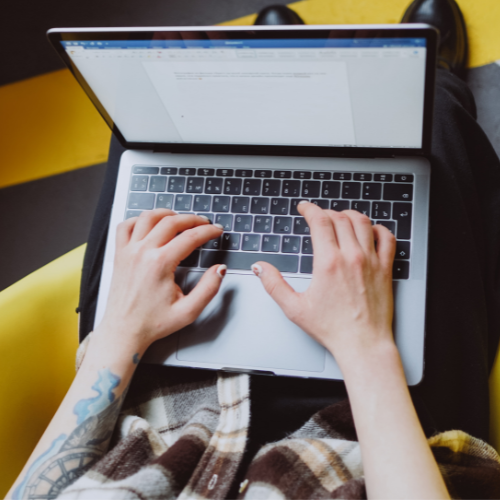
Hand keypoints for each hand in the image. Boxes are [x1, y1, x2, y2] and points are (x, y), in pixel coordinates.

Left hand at [97, 209, 225, 349]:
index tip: (217, 230)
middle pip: (171, 221)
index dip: (208, 231)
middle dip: (192, 219)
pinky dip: (139, 220)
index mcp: (160, 264)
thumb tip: (220, 269)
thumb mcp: (188, 311)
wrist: (124, 331)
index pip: (191, 237)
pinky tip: (150, 224)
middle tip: (204, 223)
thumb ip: (209, 289)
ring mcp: (128, 251)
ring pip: (148, 217)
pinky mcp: (120, 255)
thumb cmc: (152, 323)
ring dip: (166, 213)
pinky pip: (126, 226)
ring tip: (180, 218)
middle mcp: (143, 253)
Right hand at [252, 202, 395, 364]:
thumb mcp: (294, 308)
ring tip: (340, 217)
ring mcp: (371, 261)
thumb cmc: (332, 329)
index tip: (304, 208)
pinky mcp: (385, 269)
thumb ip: (273, 284)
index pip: (320, 221)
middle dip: (325, 212)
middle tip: (318, 216)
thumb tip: (259, 267)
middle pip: (339, 218)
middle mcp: (351, 257)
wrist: (363, 344)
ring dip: (349, 215)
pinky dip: (379, 228)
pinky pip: (387, 238)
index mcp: (328, 263)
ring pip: (363, 222)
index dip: (310, 209)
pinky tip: (370, 231)